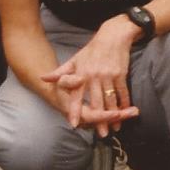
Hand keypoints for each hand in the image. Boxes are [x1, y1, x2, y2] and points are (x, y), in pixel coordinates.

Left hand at [43, 21, 137, 135]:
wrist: (113, 36)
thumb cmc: (92, 49)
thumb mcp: (75, 59)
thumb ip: (60, 72)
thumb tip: (43, 79)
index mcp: (82, 74)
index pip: (77, 95)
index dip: (75, 109)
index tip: (74, 123)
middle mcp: (94, 76)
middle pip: (97, 102)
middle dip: (100, 119)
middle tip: (102, 133)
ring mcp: (108, 75)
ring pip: (111, 99)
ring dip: (114, 114)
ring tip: (116, 127)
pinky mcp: (121, 73)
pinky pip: (122, 91)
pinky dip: (125, 101)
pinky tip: (126, 110)